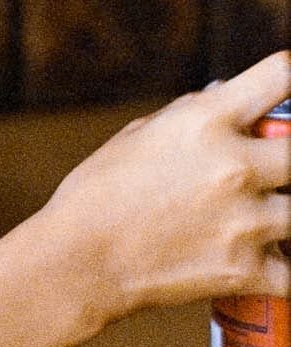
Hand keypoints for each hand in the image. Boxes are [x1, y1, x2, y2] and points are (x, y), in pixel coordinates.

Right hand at [43, 49, 290, 334]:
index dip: (290, 80)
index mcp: (206, 121)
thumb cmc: (98, 192)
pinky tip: (265, 264)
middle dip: (287, 159)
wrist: (77, 261)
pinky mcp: (244, 270)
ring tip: (260, 220)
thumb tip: (225, 98)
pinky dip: (282, 270)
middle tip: (270, 173)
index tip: (285, 95)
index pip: (281, 75)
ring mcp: (244, 221)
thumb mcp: (139, 134)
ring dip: (284, 216)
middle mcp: (234, 166)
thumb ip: (191, 115)